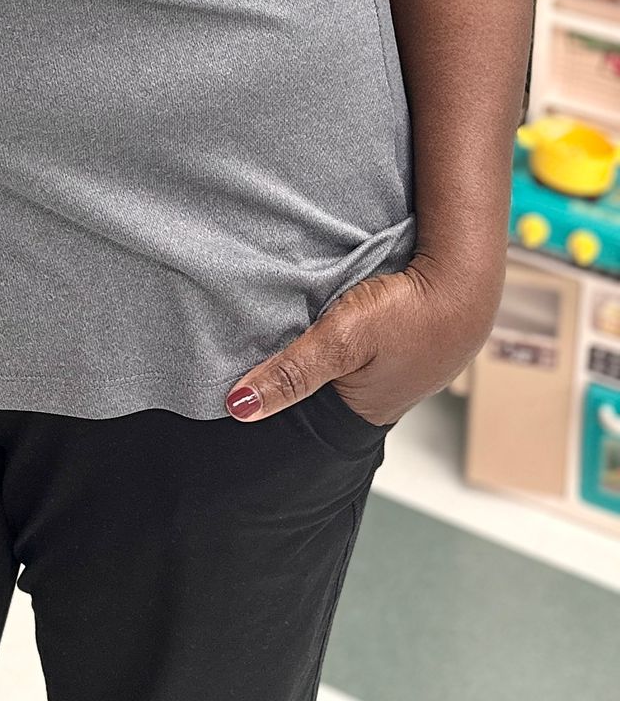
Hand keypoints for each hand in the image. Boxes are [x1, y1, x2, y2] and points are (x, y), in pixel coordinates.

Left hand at [225, 256, 499, 428]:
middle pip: (319, 392)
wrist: (467, 279)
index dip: (273, 404)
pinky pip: (356, 340)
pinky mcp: (400, 338)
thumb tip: (239, 407)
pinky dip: (335, 329)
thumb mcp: (343, 341)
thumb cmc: (410, 313)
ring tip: (272, 330)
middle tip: (244, 353)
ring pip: (337, 363)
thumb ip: (293, 372)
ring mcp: (393, 366)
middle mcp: (378, 394)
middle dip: (288, 375)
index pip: (305, 422)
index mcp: (362, 410)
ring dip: (313, 347)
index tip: (234, 390)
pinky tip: (319, 309)